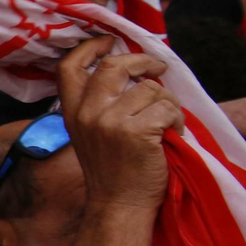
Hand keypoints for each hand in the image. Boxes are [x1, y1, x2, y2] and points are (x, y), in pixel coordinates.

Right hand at [57, 36, 181, 214]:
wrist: (119, 203)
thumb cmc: (112, 169)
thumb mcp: (90, 132)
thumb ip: (98, 103)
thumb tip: (127, 70)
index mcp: (72, 112)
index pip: (69, 67)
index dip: (89, 48)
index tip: (108, 42)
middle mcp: (87, 114)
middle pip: (114, 66)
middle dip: (142, 62)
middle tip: (157, 69)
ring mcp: (110, 122)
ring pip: (150, 89)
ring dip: (167, 103)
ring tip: (166, 123)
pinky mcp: (136, 132)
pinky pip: (167, 108)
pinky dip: (177, 120)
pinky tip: (170, 136)